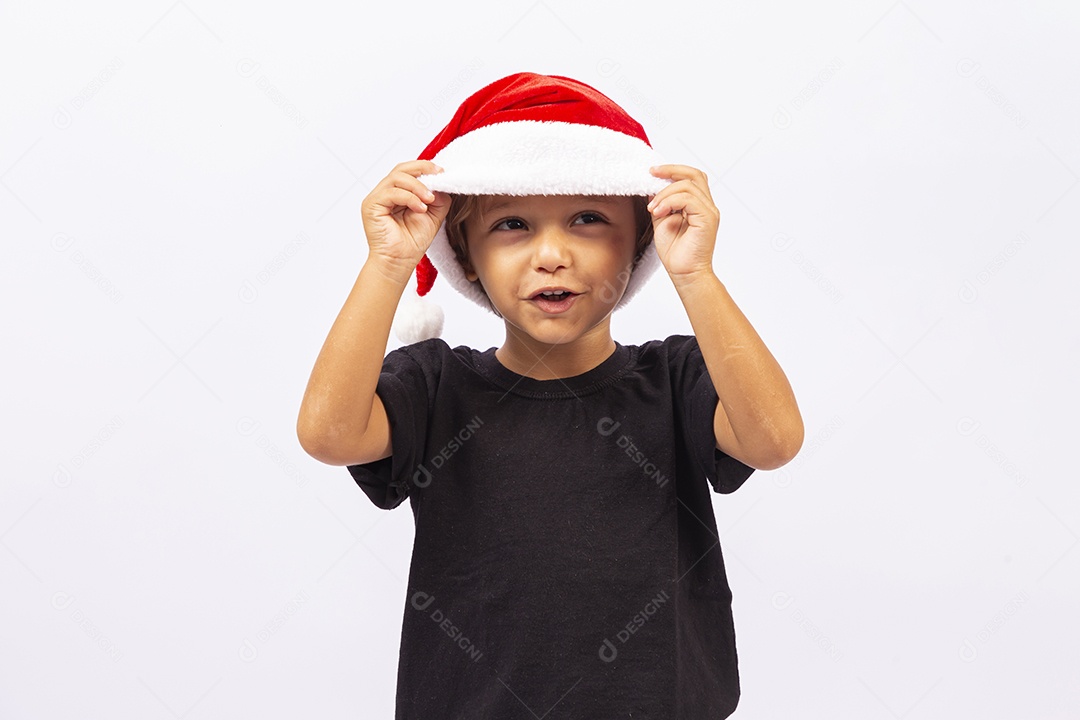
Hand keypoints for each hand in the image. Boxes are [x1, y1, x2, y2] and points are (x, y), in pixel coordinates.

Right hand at [360, 160, 451, 272]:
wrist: (399, 262)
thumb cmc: (412, 242)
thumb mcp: (433, 215)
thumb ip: (438, 197)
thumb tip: (442, 182)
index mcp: (397, 192)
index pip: (408, 171)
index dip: (425, 167)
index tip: (442, 172)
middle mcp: (385, 192)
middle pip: (401, 169)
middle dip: (422, 169)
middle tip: (438, 175)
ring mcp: (376, 198)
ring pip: (397, 177)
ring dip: (418, 186)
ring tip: (429, 200)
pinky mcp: (371, 205)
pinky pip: (391, 192)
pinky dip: (409, 198)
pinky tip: (420, 208)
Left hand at [646, 164, 719, 282]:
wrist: (684, 274)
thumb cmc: (675, 253)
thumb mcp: (662, 221)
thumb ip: (661, 203)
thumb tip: (653, 187)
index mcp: (698, 205)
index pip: (691, 178)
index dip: (672, 170)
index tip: (652, 172)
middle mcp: (707, 206)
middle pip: (694, 174)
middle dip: (671, 170)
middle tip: (651, 174)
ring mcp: (709, 211)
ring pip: (688, 185)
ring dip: (665, 193)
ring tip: (653, 208)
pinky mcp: (707, 219)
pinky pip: (688, 199)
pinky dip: (670, 201)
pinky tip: (658, 211)